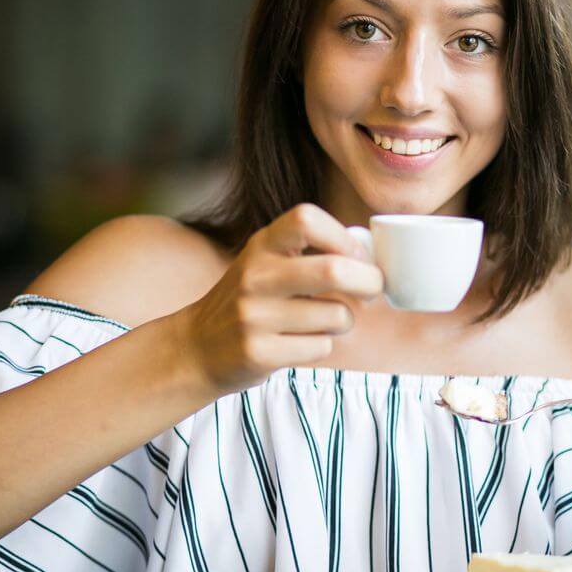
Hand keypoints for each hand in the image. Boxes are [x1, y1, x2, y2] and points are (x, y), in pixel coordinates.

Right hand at [177, 203, 383, 393]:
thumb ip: (310, 255)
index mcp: (261, 245)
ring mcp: (254, 316)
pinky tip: (298, 343)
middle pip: (334, 271)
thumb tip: (373, 260)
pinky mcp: (259, 352)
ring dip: (344, 321)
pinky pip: (320, 347)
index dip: (343, 236)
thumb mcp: (267, 264)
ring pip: (336, 316)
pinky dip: (322, 346)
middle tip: (372, 289)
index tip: (357, 255)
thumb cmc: (251, 301)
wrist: (198, 347)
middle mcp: (255, 276)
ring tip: (321, 321)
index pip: (307, 219)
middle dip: (369, 282)